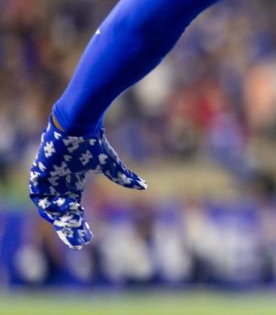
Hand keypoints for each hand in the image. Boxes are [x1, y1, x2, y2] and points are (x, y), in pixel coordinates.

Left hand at [29, 118, 146, 248]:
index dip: (79, 226)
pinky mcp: (38, 175)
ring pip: (49, 209)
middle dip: (70, 229)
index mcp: (73, 185)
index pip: (74, 212)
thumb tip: (144, 186)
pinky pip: (40, 196)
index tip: (87, 239)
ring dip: (60, 218)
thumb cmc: (94, 144)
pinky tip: (66, 207)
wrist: (78, 126)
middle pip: (61, 215)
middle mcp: (58, 187)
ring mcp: (47, 182)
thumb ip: (124, 177)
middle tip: (79, 243)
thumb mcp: (110, 164)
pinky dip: (50, 204)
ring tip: (73, 223)